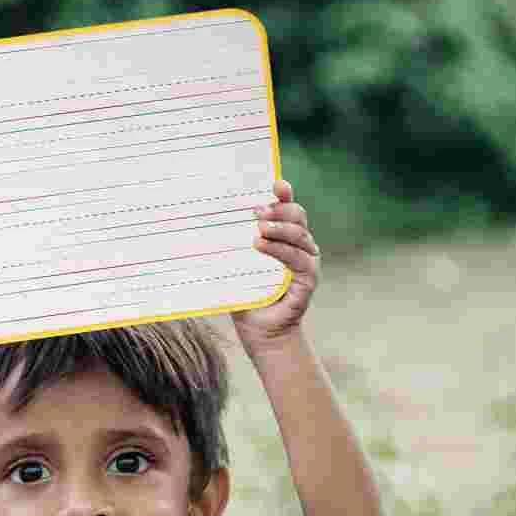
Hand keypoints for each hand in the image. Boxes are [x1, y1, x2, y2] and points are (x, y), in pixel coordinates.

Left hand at [235, 179, 319, 351]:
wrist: (260, 331)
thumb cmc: (248, 296)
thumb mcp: (237, 266)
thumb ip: (233, 245)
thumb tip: (207, 222)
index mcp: (284, 238)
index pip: (288, 209)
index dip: (285, 194)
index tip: (275, 183)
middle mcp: (300, 246)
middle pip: (298, 216)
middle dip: (279, 209)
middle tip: (257, 211)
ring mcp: (307, 261)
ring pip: (300, 234)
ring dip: (278, 228)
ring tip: (258, 229)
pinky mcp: (308, 279)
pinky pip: (299, 258)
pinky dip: (280, 249)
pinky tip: (261, 245)